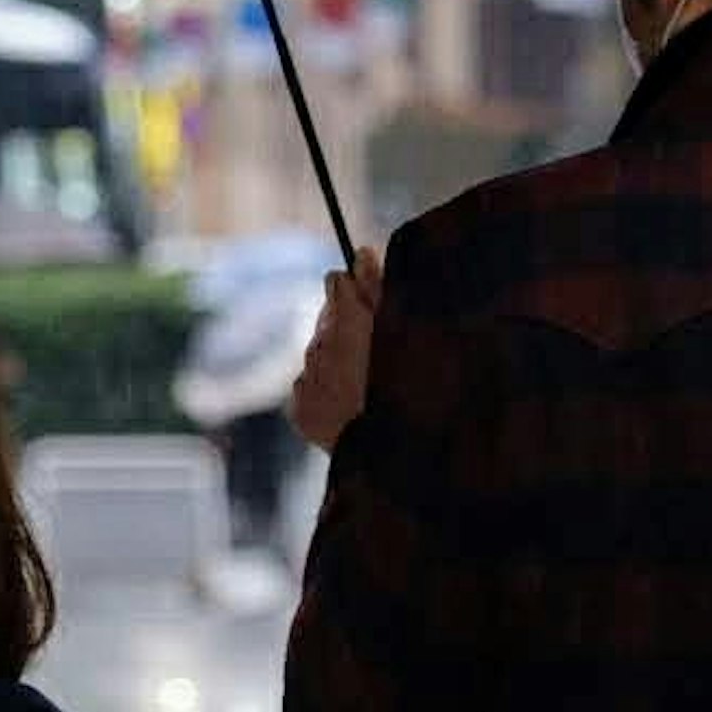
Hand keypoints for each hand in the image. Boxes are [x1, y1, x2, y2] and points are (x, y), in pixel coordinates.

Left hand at [289, 249, 384, 449]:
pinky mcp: (300, 412)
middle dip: (345, 329)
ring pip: (316, 356)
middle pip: (326, 322)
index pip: (336, 283)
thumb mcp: (404, 334)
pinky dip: (324, 392)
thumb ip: (379, 290)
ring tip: (366, 386)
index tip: (365, 304)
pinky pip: (307, 388)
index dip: (353, 292)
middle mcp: (321, 349)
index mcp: (349, 324)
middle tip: (373, 354)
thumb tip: (360, 251)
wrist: (394, 460)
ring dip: (335, 362)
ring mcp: (308, 382)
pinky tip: (349, 407)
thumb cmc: (411, 392)